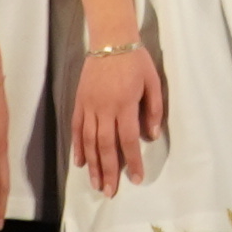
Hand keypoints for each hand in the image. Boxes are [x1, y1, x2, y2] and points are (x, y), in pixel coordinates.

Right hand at [71, 43, 162, 195]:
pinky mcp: (79, 101)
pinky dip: (78, 146)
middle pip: (106, 146)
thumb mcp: (153, 82)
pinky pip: (77, 128)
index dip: (133, 161)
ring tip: (96, 184)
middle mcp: (105, 108)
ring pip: (90, 141)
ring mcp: (90, 105)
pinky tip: (80, 162)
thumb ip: (153, 109)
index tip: (136, 179)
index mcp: (125, 104)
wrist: (110, 39)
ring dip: (93, 164)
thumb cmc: (136, 60)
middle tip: (110, 192)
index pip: (129, 139)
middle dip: (109, 171)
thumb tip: (152, 135)